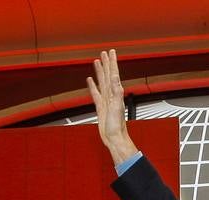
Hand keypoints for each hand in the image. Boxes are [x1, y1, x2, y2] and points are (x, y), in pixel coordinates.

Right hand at [86, 50, 139, 164]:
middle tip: (104, 52)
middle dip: (106, 64)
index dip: (112, 63)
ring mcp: (106, 100)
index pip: (113, 74)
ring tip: (97, 61)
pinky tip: (90, 80)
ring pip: (102, 82)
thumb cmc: (117, 126)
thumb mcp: (117, 108)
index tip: (111, 52)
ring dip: (100, 72)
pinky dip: (93, 86)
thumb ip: (117, 93)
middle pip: (108, 75)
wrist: (114, 138)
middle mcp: (111, 96)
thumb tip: (116, 79)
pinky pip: (96, 93)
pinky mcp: (101, 107)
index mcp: (116, 94)